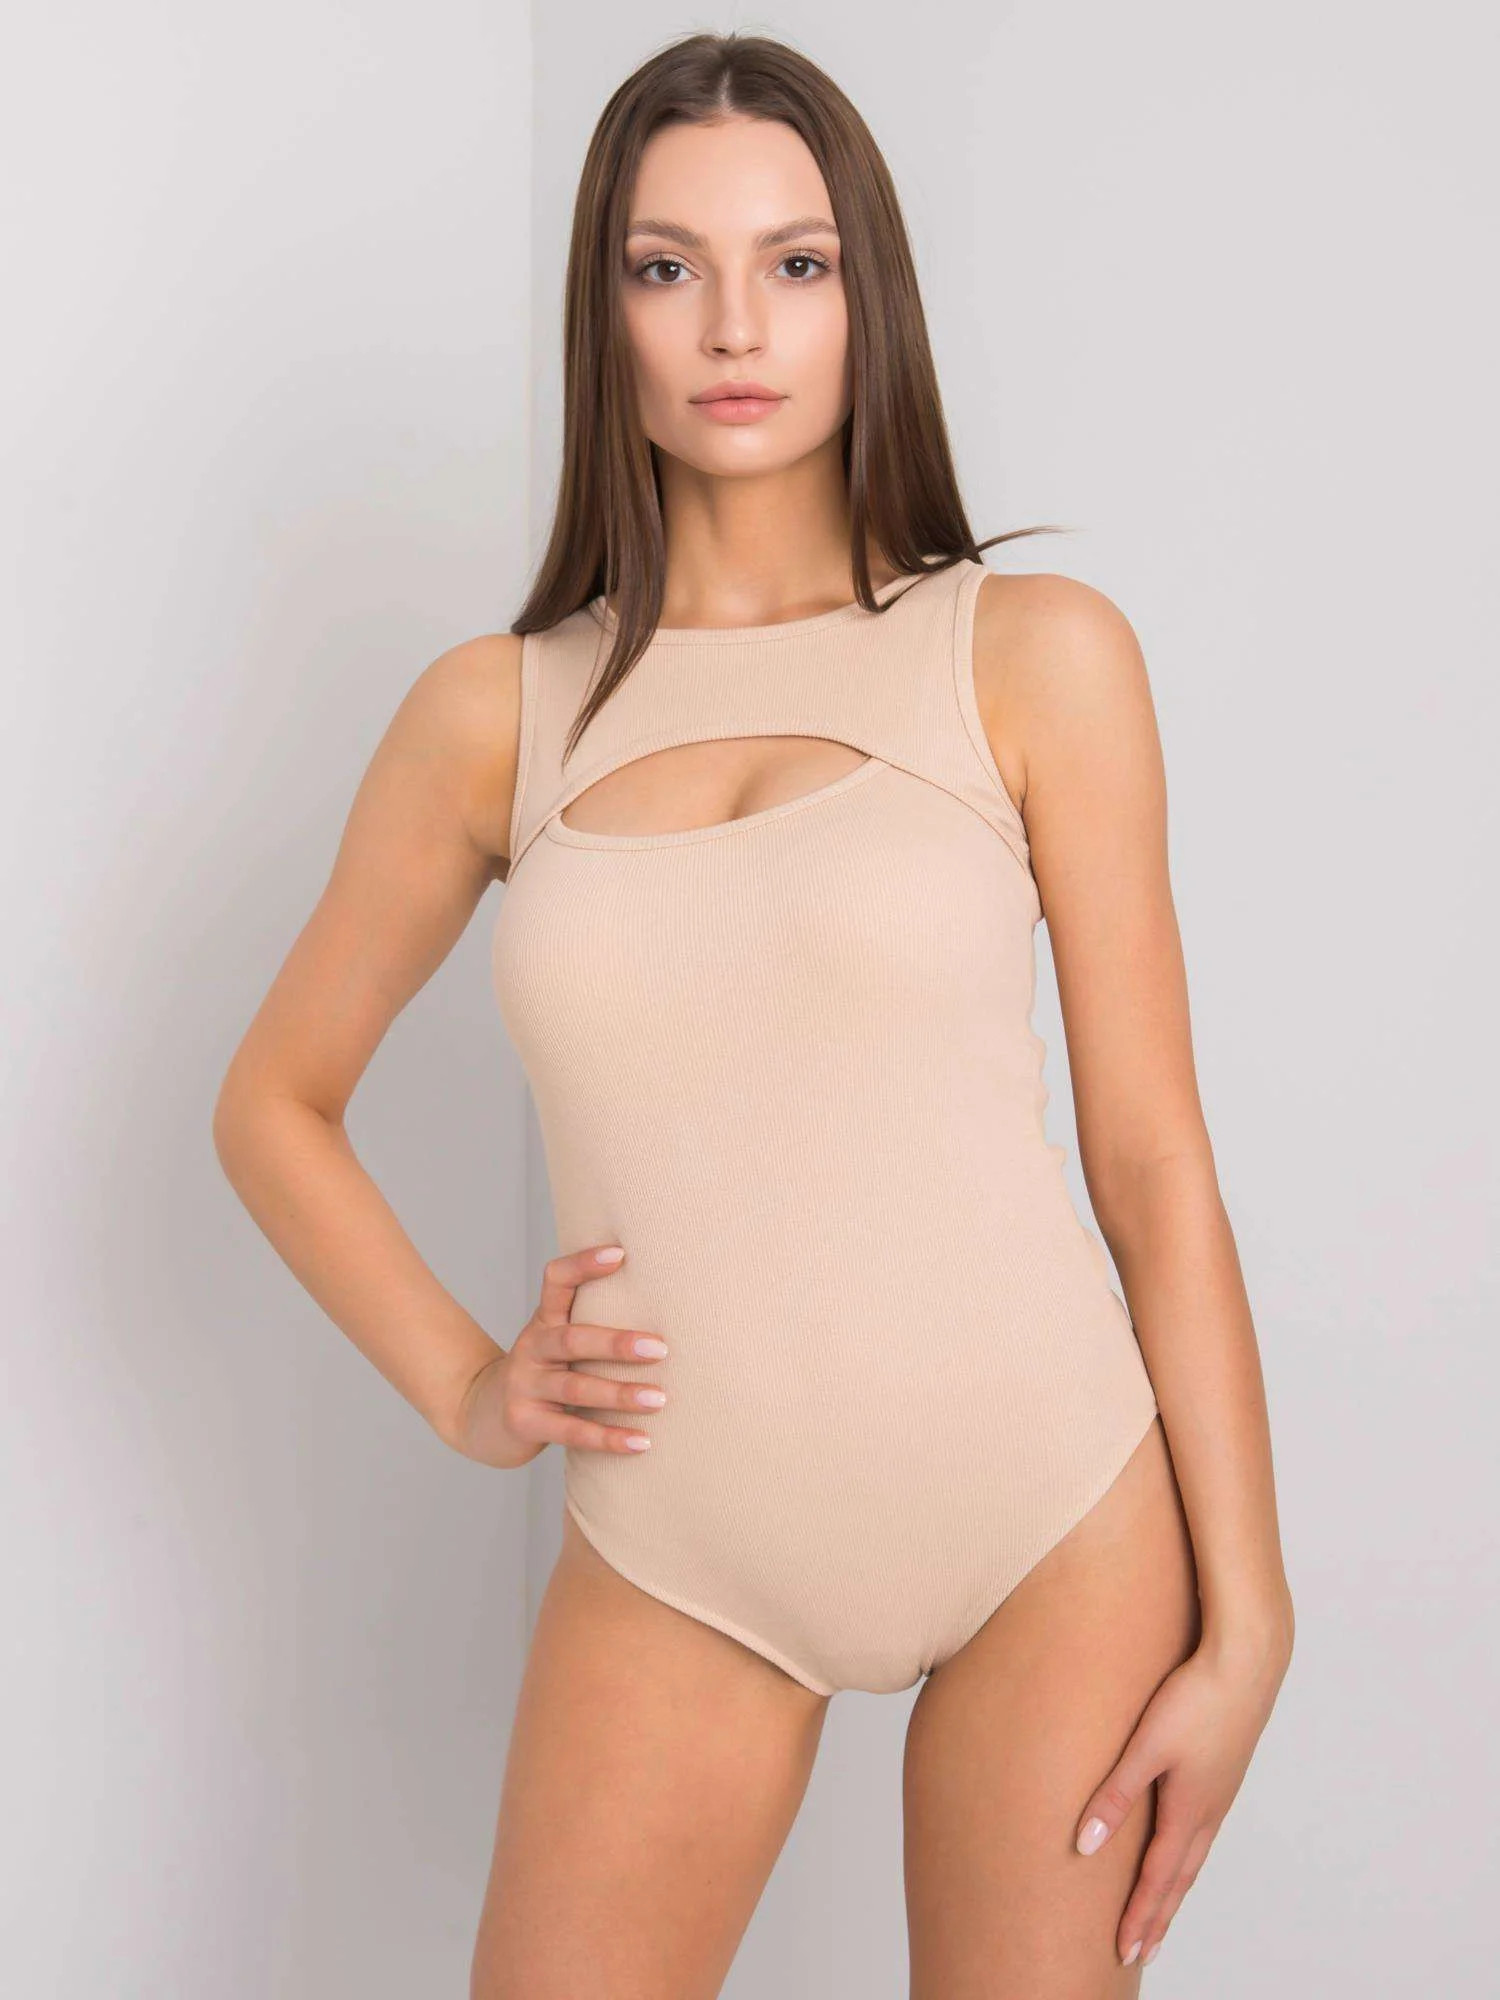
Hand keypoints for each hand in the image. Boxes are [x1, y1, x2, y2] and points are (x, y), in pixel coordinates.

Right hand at [445, 1243, 668, 1467]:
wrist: (483, 1415)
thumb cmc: (543, 1373)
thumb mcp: (558, 1341)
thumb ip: (593, 1325)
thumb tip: (667, 1309)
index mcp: (544, 1320)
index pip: (557, 1280)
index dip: (584, 1264)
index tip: (620, 1253)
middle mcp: (532, 1348)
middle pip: (572, 1339)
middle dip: (617, 1344)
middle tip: (660, 1349)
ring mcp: (524, 1385)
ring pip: (575, 1388)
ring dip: (620, 1394)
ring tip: (659, 1399)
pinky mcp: (525, 1422)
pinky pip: (571, 1431)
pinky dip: (608, 1438)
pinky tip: (640, 1442)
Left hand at [1073, 1619, 1293, 1968]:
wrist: (1247, 1660)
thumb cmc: (1195, 1698)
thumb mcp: (1145, 1746)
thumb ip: (1114, 1795)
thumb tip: (1085, 1847)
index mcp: (1188, 1811)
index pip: (1158, 1878)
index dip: (1140, 1917)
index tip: (1125, 1952)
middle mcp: (1208, 1810)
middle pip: (1180, 1877)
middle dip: (1159, 1916)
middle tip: (1142, 1952)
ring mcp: (1220, 1792)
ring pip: (1194, 1855)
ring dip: (1174, 1888)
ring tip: (1161, 1910)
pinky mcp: (1224, 1770)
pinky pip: (1202, 1830)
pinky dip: (1187, 1855)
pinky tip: (1182, 1845)